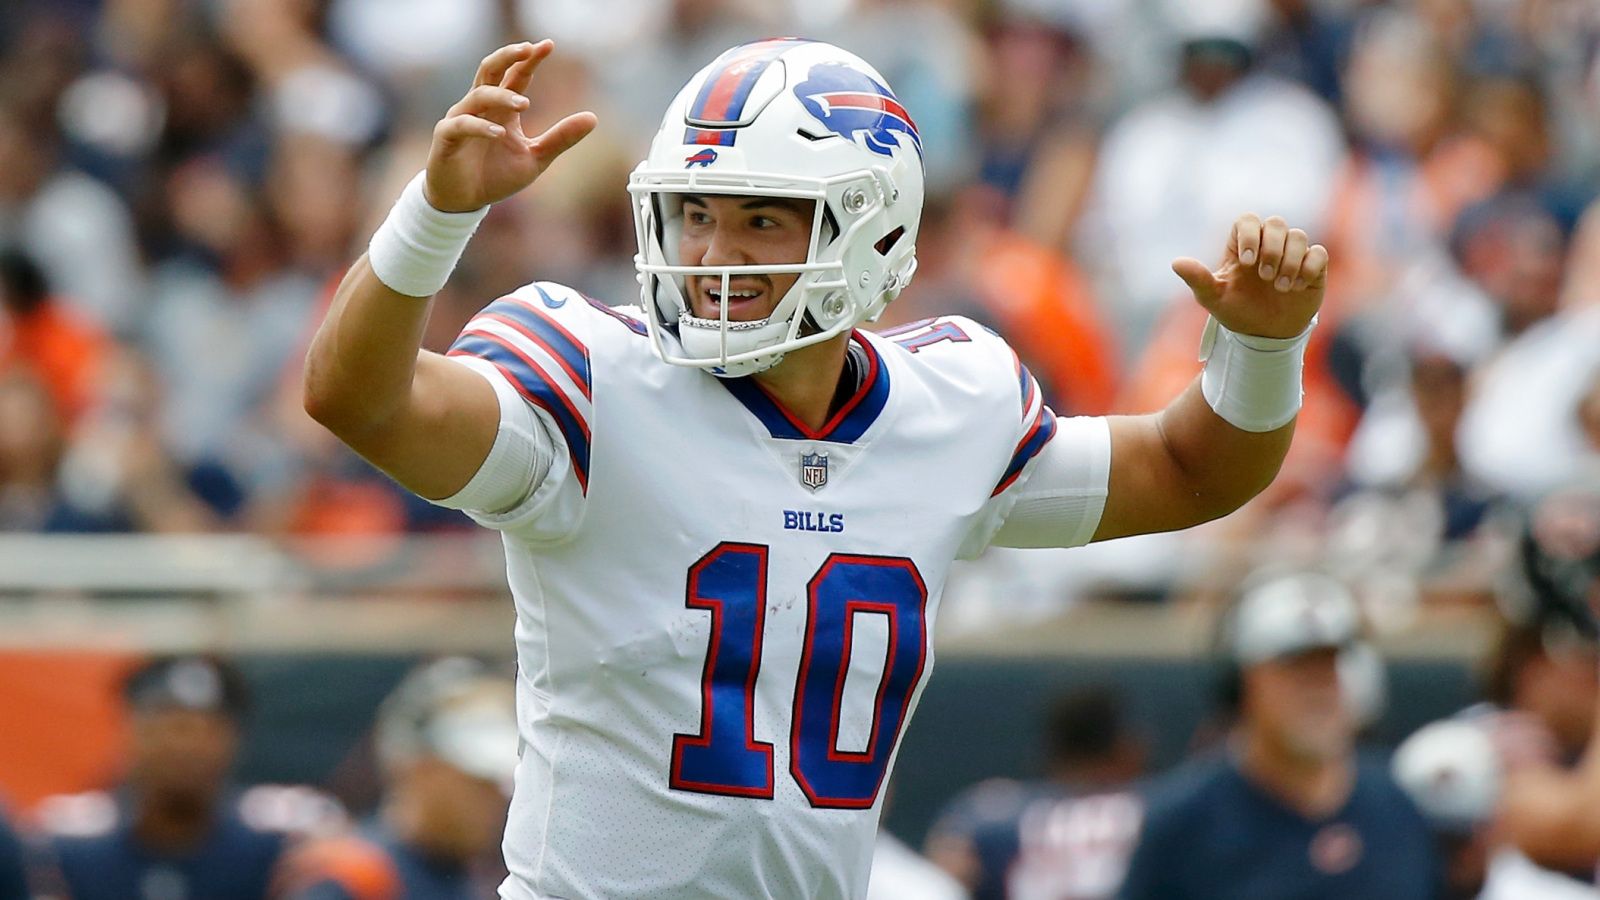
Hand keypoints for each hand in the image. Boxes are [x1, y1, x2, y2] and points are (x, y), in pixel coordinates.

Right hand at [424, 40, 597, 212]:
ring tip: (524, 104)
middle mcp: (480, 106)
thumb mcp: (536, 158)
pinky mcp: (446, 137)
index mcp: (501, 108)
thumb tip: (593, 118)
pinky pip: (461, 125)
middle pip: (490, 69)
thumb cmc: (496, 175)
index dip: (529, 59)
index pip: (516, 76)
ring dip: (501, 96)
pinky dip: (480, 127)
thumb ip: (560, 138)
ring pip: (478, 95)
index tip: (548, 45)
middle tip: (528, 49)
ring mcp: (461, 118)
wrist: (464, 200)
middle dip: (508, 56)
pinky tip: (499, 133)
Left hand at [1172, 214, 1328, 339]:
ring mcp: (1292, 254)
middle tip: (1264, 277)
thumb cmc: (1236, 311)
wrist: (1264, 335)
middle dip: (1271, 248)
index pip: (1247, 220)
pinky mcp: (1313, 267)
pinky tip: (1296, 286)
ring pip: (1298, 236)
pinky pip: (1319, 253)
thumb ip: (1198, 279)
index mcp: (1243, 245)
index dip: (1249, 235)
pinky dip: (1309, 267)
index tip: (1247, 261)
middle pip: (1276, 223)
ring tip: (1279, 287)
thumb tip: (1176, 263)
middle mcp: (1269, 244)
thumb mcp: (1213, 298)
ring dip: (1290, 260)